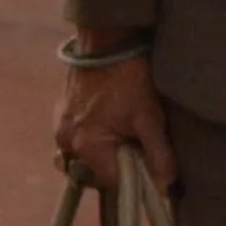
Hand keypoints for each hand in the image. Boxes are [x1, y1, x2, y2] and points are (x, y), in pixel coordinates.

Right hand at [56, 38, 175, 192]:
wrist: (106, 40)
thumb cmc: (129, 78)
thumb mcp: (149, 117)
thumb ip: (158, 155)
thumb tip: (165, 185)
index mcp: (87, 145)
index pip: (113, 183)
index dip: (135, 179)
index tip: (151, 168)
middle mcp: (66, 141)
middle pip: (95, 173)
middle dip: (117, 168)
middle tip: (138, 149)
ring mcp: (60, 127)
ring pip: (83, 158)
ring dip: (103, 156)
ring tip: (123, 139)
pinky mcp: (61, 113)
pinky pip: (75, 141)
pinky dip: (92, 141)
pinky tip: (109, 126)